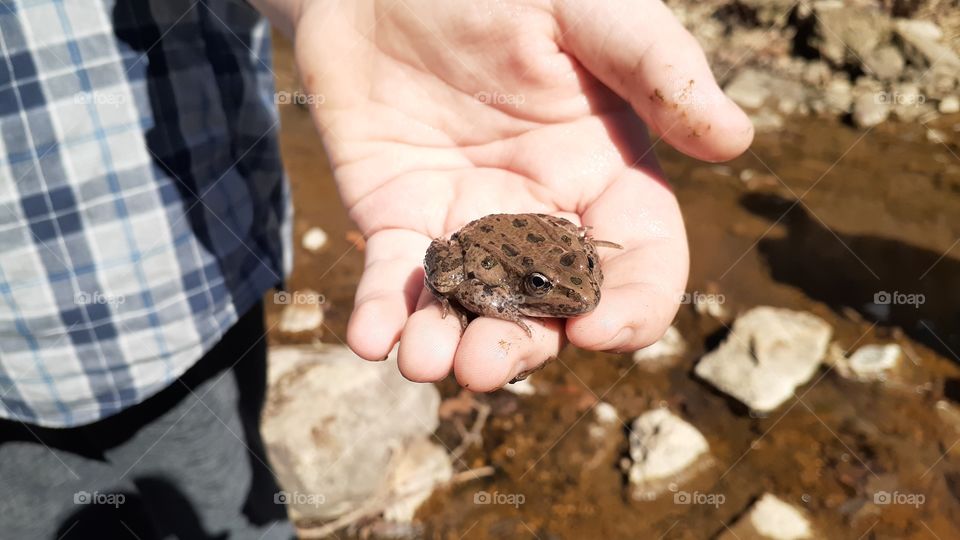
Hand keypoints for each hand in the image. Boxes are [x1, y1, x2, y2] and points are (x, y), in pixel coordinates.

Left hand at [294, 0, 752, 389]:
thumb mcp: (590, 11)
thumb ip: (657, 69)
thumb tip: (735, 140)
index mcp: (603, 171)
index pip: (639, 257)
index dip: (632, 304)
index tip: (598, 332)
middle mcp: (538, 209)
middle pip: (548, 303)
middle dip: (522, 342)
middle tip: (484, 365)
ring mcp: (465, 219)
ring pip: (470, 304)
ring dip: (447, 344)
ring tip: (425, 362)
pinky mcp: (396, 215)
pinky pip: (393, 276)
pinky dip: (381, 311)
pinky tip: (366, 338)